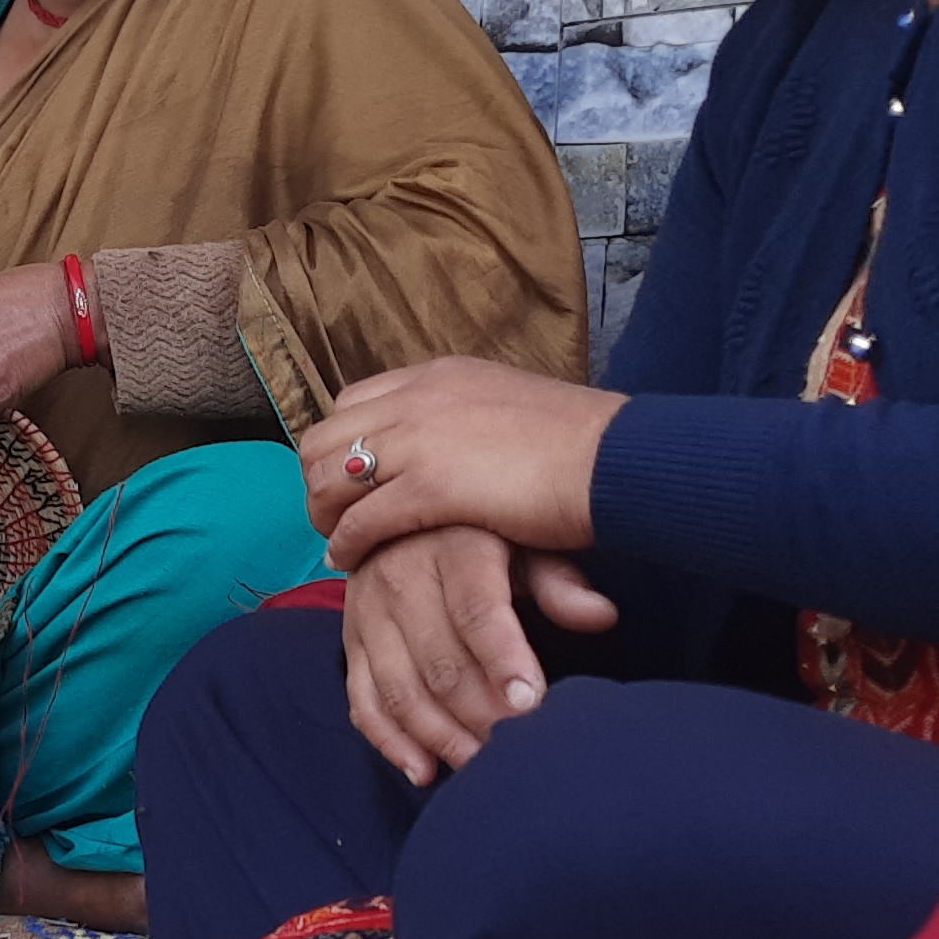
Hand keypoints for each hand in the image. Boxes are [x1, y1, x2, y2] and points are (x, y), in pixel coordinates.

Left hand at [307, 359, 620, 564]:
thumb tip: (454, 444)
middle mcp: (418, 399)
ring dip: (326, 513)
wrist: (618, 460)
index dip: (343, 445)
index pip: (354, 402)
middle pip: (326, 437)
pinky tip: (353, 561)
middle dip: (320, 481)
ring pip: (330, 477)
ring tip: (341, 541)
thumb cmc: (579, 446)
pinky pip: (360, 520)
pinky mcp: (430, 487)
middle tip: (335, 517)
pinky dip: (347, 543)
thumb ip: (468, 420)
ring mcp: (420, 440)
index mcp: (437, 376)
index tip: (352, 481)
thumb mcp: (509, 408)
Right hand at [340, 526, 615, 782]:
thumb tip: (602, 616)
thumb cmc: (484, 541)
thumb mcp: (524, 543)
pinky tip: (424, 770)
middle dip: (479, 712)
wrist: (401, 520)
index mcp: (453, 547)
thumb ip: (558, 581)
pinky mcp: (349, 644)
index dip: (502, 659)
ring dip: (440, 736)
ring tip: (480, 766)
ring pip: (399, 689)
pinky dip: (390, 742)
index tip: (532, 703)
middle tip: (518, 748)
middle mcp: (400, 578)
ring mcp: (367, 615)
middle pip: (438, 661)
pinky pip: (362, 702)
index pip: (475, 610)